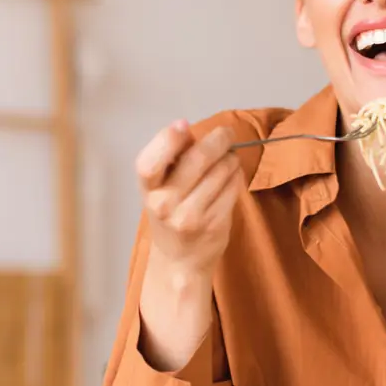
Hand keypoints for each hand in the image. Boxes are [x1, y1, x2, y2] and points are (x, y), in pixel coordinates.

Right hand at [135, 120, 243, 279]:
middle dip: (218, 139)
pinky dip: (236, 176)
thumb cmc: (170, 214)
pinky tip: (231, 177)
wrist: (180, 260)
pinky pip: (234, 187)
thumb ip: (171, 159)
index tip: (183, 125)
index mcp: (148, 189)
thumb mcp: (160, 187)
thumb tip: (188, 130)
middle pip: (198, 159)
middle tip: (227, 133)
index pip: (149, 163)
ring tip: (228, 160)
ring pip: (222, 170)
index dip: (167, 140)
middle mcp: (166, 204)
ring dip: (230, 158)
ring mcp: (191, 216)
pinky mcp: (215, 224)